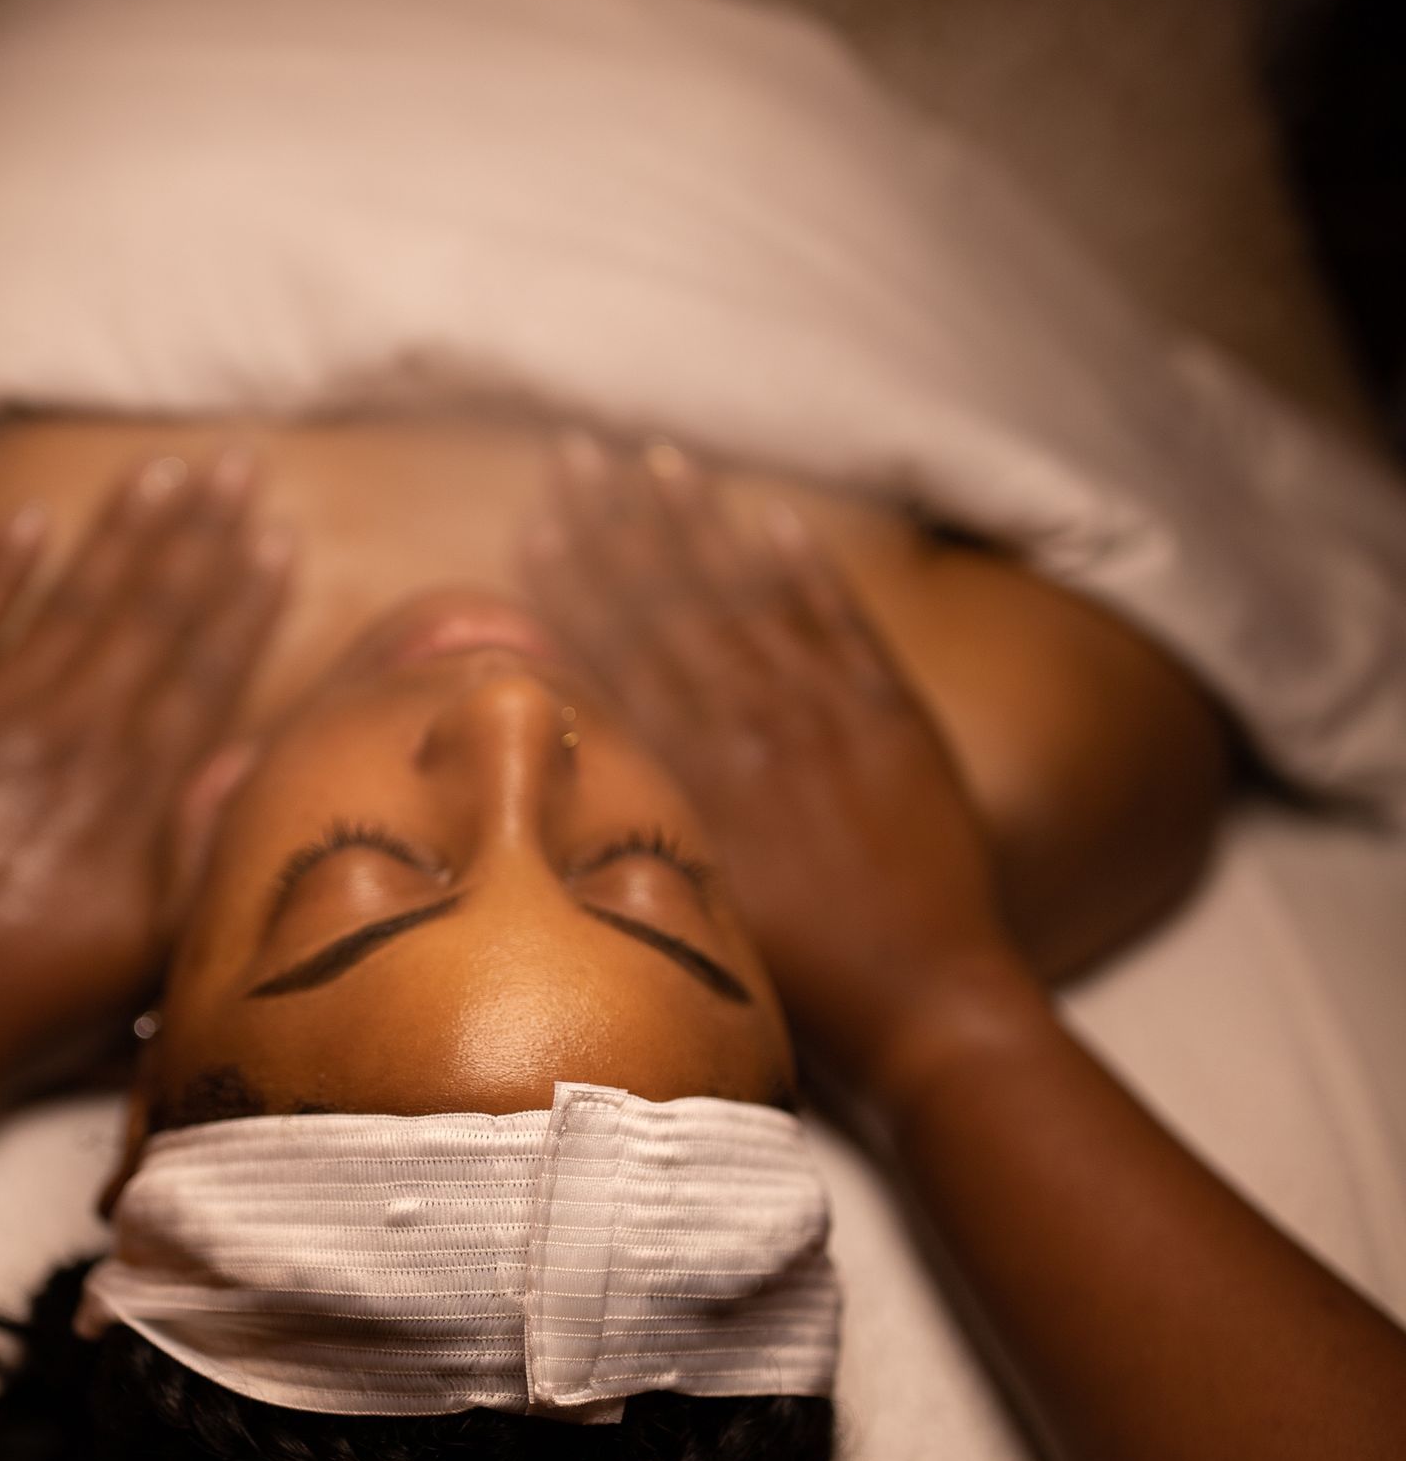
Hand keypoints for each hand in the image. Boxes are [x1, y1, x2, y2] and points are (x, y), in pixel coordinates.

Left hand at [0, 457, 289, 1094]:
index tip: (278, 533)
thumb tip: (256, 757)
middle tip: (236, 460)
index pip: (204, 669)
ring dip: (117, 533)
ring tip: (161, 469)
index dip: (246, 598)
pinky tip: (29, 519)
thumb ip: (210, 849)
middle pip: (147, 615)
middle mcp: (70, 738)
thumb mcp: (156, 949)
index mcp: (134, 791)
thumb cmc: (39, 1000)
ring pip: (67, 602)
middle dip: (197, 535)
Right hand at [521, 444, 1032, 1106]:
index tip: (535, 517)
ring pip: (753, 598)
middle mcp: (758, 731)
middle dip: (620, 524)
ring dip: (701, 524)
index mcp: (700, 779)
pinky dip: (808, 569)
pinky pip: (845, 626)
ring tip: (658, 458)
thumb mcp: (694, 909)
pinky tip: (772, 518)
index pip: (622, 655)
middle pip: (675, 606)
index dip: (575, 580)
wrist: (925, 1008)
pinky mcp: (899, 725)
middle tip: (578, 452)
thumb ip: (646, 828)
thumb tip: (583, 762)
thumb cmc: (798, 987)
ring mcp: (834, 718)